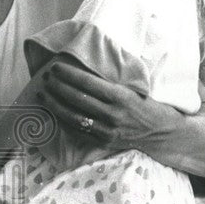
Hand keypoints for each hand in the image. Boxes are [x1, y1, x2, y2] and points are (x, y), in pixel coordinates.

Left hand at [37, 59, 180, 151]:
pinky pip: (78, 131)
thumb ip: (114, 80)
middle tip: (45, 78)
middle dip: (58, 87)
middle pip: (78, 99)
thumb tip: (92, 62)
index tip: (56, 67)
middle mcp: (113, 114)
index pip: (88, 83)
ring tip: (43, 94)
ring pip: (74, 117)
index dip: (69, 74)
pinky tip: (53, 112)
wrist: (161, 132)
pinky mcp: (103, 141)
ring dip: (55, 105)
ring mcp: (107, 130)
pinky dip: (63, 121)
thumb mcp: (135, 87)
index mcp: (122, 96)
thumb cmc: (148, 104)